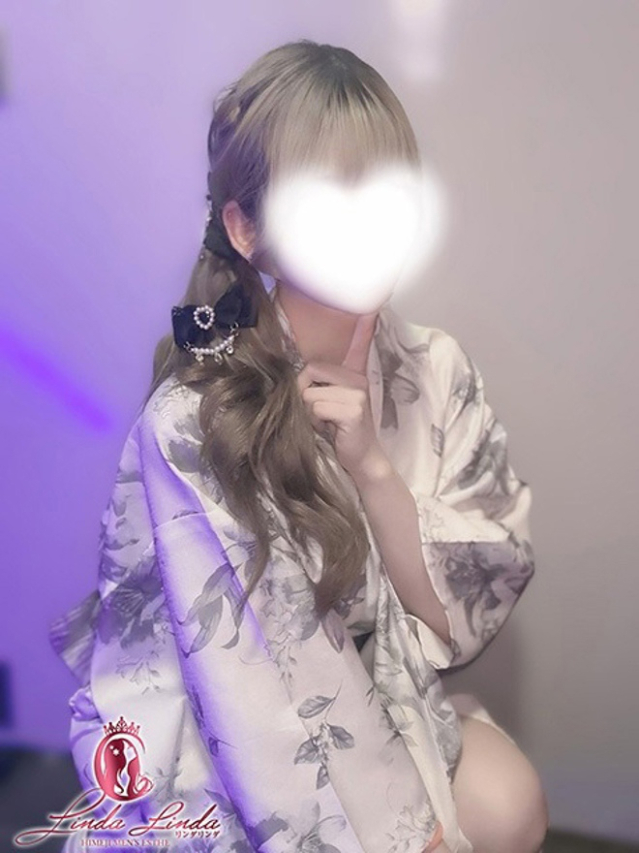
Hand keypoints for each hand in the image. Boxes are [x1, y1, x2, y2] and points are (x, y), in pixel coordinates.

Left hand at [296, 311, 392, 480]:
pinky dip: (316, 421)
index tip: (372, 305)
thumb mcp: (326, 401)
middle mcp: (358, 377)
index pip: (359, 343)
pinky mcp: (354, 408)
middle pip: (310, 370)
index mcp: (353, 372)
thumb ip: (316, 383)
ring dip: (310, 412)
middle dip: (305, 394)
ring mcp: (358, 392)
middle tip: (321, 412)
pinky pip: (316, 406)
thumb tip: (297, 375)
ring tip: (326, 422)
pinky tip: (331, 429)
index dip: (364, 324)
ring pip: (310, 393)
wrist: (360, 457)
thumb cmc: (338, 429)